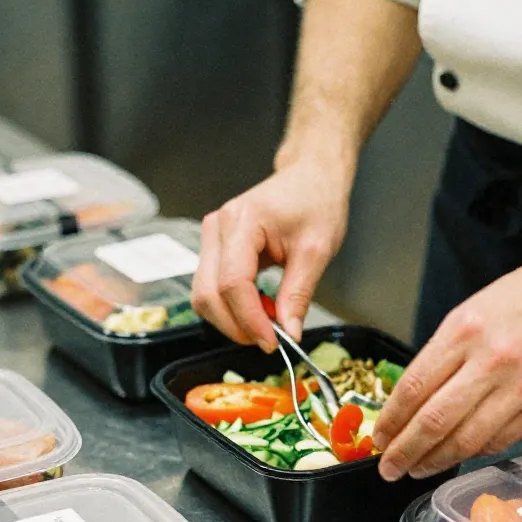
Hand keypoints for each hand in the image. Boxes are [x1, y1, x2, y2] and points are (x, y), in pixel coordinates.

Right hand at [191, 157, 351, 349]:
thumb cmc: (316, 202)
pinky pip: (212, 288)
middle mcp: (217, 228)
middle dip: (236, 325)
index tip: (272, 342)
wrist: (310, 178)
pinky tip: (260, 307)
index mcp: (242, 222)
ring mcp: (211, 238)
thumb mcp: (317, 251)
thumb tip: (289, 332)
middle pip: (208, 294)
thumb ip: (299, 294)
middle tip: (269, 340)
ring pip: (204, 296)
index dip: (249, 319)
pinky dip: (233, 307)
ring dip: (232, 319)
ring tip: (269, 320)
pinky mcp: (215, 249)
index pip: (232, 283)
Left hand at [372, 252, 521, 479]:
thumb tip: (407, 404)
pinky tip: (457, 454)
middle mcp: (492, 361)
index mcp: (464, 332)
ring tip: (417, 469)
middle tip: (389, 468)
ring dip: (435, 461)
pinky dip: (472, 453)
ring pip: (466, 440)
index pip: (414, 388)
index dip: (391, 420)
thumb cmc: (521, 299)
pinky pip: (498, 441)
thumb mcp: (467, 314)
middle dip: (405, 451)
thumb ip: (439, 357)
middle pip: (434, 421)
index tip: (379, 437)